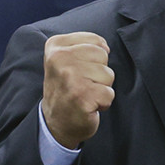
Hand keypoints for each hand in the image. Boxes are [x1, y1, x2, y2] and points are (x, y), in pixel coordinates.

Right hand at [41, 32, 114, 148]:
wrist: (55, 123)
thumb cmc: (66, 89)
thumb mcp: (66, 59)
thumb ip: (84, 46)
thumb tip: (105, 47)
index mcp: (56, 46)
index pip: (95, 41)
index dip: (94, 59)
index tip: (78, 70)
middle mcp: (60, 58)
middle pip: (103, 56)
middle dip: (99, 72)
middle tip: (82, 84)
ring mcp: (70, 77)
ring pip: (108, 74)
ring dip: (101, 88)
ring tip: (85, 94)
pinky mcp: (82, 96)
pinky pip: (109, 94)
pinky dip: (103, 103)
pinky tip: (88, 105)